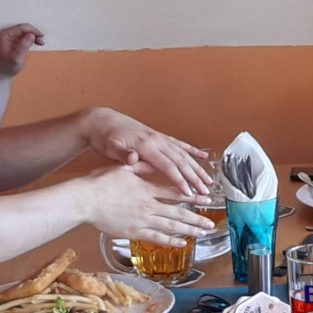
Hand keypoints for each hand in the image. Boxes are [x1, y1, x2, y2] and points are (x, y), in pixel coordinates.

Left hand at [0, 24, 43, 77]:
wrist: (5, 72)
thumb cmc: (8, 66)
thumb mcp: (17, 57)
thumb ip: (24, 46)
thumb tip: (32, 35)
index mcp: (6, 35)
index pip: (21, 28)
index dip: (32, 30)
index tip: (40, 36)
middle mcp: (8, 34)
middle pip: (25, 28)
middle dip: (34, 33)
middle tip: (41, 41)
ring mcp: (13, 36)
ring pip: (27, 31)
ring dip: (35, 35)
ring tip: (40, 42)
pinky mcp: (17, 40)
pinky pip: (27, 35)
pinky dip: (33, 38)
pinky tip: (38, 42)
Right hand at [74, 165, 213, 245]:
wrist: (86, 199)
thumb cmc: (100, 183)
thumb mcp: (123, 169)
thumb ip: (140, 167)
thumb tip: (153, 161)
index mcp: (147, 189)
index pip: (174, 193)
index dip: (192, 196)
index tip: (205, 198)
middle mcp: (148, 205)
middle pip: (178, 212)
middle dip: (196, 217)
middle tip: (210, 222)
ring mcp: (142, 220)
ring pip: (171, 226)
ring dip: (189, 230)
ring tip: (203, 232)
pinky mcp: (134, 232)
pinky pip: (157, 237)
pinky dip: (171, 240)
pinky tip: (183, 242)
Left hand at [80, 108, 209, 194]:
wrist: (102, 120)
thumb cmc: (104, 136)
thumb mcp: (109, 147)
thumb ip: (122, 154)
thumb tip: (133, 158)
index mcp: (145, 145)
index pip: (167, 165)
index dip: (180, 180)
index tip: (189, 192)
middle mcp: (156, 140)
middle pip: (181, 161)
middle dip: (195, 177)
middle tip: (205, 192)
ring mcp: (159, 138)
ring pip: (184, 154)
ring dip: (197, 168)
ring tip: (209, 181)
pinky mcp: (159, 136)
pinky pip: (179, 144)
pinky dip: (192, 151)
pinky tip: (203, 156)